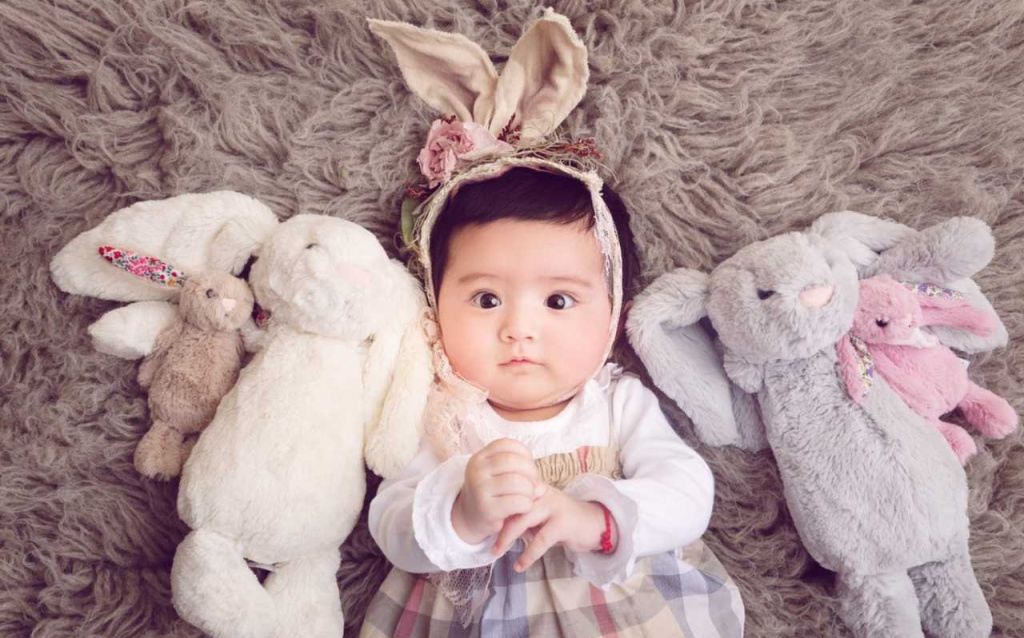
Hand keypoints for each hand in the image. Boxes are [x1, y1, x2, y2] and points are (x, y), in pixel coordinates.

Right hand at [452, 438, 546, 544]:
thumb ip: (519, 471)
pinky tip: (523, 508)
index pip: (507, 445)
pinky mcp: (487, 509)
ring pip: (517, 482)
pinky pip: (517, 502)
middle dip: (531, 473)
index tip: (528, 467)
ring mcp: (479, 489)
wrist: (471, 519)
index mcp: (479, 458)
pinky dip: (527, 505)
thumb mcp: (499, 475)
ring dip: (530, 491)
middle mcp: (477, 470)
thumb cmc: (493, 494)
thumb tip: (542, 486)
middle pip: (514, 462)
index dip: (524, 454)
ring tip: (528, 497)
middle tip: (534, 485)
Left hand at [492, 487, 615, 572]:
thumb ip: (523, 518)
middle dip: (498, 527)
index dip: (496, 512)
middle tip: (489, 545)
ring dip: (507, 538)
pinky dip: (528, 555)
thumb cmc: (565, 520)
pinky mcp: (562, 522)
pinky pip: (540, 540)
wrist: (596, 523)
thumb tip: (500, 528)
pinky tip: (520, 565)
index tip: (485, 527)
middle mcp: (542, 493)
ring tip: (497, 552)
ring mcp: (553, 506)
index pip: (510, 496)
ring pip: (522, 521)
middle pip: (512, 507)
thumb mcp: (541, 516)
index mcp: (535, 488)